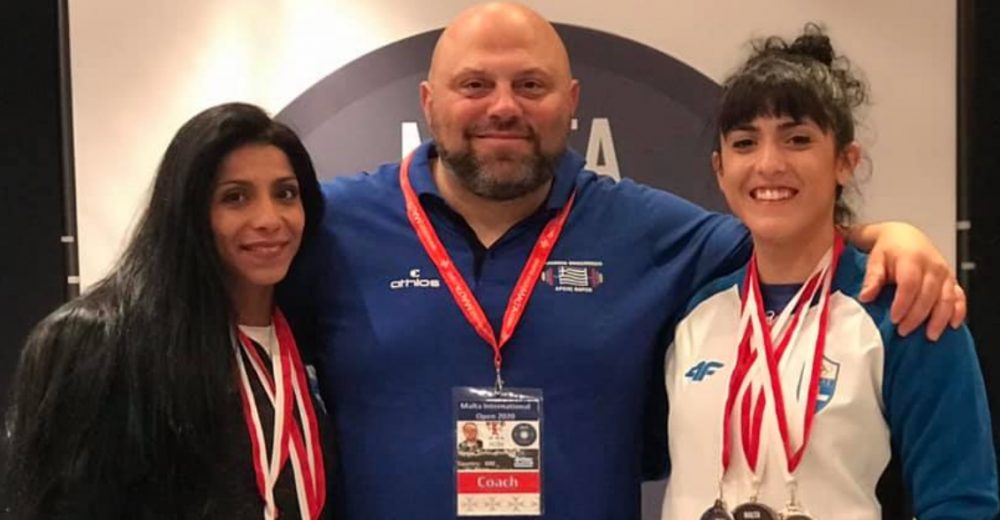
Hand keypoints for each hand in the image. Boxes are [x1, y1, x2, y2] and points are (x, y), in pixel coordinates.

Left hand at [856, 223, 964, 339]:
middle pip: (928, 295)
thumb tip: (865, 297)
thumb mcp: (875, 260)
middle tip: (904, 331)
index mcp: (912, 260)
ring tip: (929, 336)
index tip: (894, 319)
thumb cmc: (889, 250)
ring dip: (939, 319)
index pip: (910, 285)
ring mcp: (945, 273)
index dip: (903, 304)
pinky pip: (959, 297)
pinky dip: (958, 312)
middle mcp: (933, 266)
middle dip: (917, 316)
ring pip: (947, 299)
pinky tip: (952, 326)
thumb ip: (872, 279)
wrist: (905, 237)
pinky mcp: (952, 280)